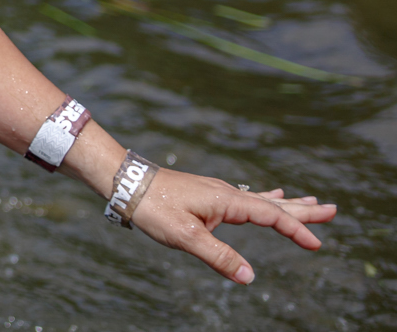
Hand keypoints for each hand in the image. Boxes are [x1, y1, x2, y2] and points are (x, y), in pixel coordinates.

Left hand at [131, 169, 335, 283]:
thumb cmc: (152, 207)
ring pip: (261, 199)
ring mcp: (217, 192)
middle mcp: (226, 193)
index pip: (269, 216)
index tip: (317, 244)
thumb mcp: (184, 237)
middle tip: (332, 210)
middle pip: (273, 203)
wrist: (126, 182)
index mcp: (225, 201)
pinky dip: (265, 198)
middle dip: (303, 209)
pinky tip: (272, 195)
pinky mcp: (208, 195)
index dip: (295, 229)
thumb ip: (218, 256)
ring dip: (288, 203)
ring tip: (312, 202)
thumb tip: (249, 277)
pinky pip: (246, 197)